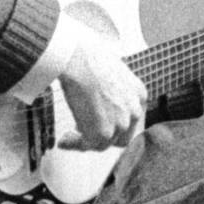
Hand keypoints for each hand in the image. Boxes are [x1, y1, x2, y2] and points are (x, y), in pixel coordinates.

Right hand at [54, 33, 147, 149]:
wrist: (79, 60)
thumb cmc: (89, 57)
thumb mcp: (113, 70)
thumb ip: (114, 86)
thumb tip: (101, 94)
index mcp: (139, 94)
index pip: (131, 118)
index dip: (114, 122)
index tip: (99, 122)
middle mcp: (134, 111)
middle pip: (122, 136)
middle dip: (105, 136)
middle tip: (86, 132)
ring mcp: (120, 123)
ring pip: (104, 143)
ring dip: (86, 141)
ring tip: (69, 137)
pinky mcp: (103, 132)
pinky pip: (88, 146)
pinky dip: (74, 144)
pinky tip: (63, 141)